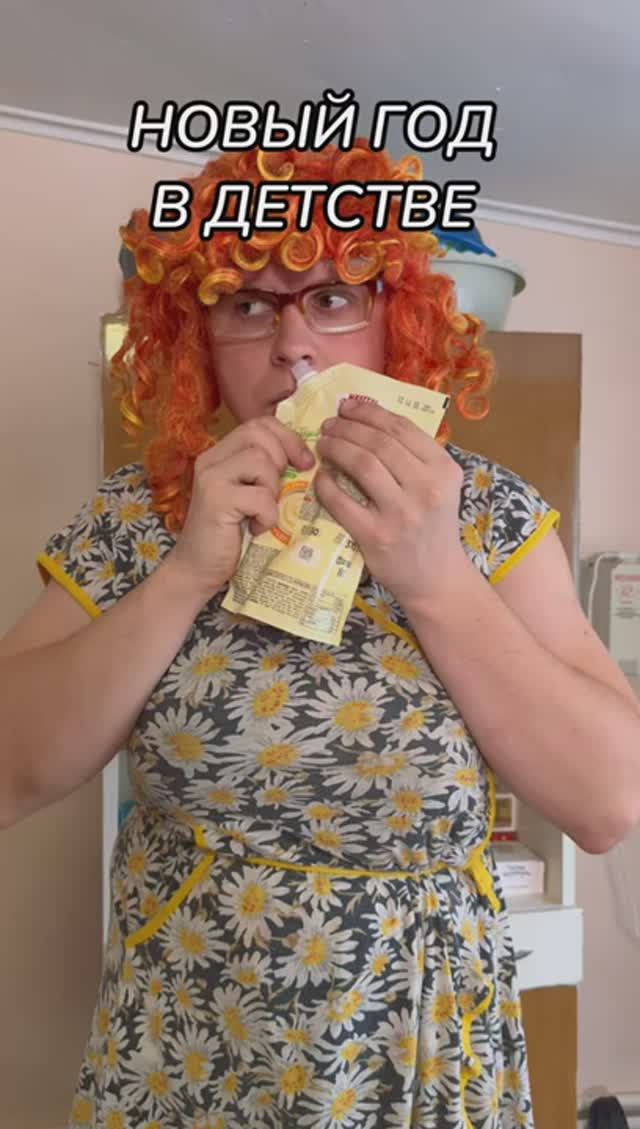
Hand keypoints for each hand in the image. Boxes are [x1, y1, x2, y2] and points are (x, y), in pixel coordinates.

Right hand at [165, 417, 314, 601]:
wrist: (198, 570)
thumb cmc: (232, 535)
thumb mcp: (253, 495)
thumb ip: (268, 472)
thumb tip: (307, 459)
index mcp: (221, 453)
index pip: (260, 424)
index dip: (288, 438)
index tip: (304, 463)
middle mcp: (211, 459)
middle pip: (259, 434)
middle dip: (282, 460)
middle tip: (278, 491)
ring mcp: (211, 478)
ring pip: (261, 461)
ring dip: (273, 490)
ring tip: (263, 512)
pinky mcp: (215, 500)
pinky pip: (260, 496)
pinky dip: (267, 516)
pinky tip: (256, 528)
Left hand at [314, 397, 466, 611]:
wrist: (436, 577)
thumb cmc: (433, 527)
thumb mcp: (439, 487)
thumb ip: (414, 458)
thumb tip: (369, 421)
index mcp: (444, 470)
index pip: (402, 428)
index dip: (370, 412)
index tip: (348, 407)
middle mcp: (426, 488)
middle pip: (378, 442)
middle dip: (348, 427)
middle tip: (329, 424)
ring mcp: (401, 513)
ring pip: (362, 464)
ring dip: (336, 448)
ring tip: (323, 443)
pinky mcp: (376, 536)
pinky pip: (342, 501)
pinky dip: (326, 483)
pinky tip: (321, 476)